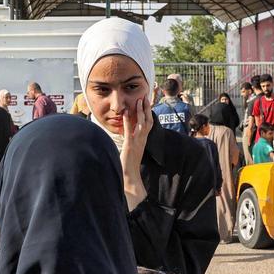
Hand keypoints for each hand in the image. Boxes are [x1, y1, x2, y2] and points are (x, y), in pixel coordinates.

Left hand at [121, 96, 152, 210]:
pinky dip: (127, 122)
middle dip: (147, 108)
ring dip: (140, 112)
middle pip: (148, 120)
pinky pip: (129, 131)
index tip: (147, 101)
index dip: (149, 112)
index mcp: (143, 140)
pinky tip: (125, 113)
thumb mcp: (132, 149)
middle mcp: (142, 139)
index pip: (148, 122)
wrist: (131, 177)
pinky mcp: (130, 146)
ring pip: (141, 124)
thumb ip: (131, 139)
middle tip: (145, 96)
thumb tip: (127, 131)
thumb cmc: (129, 164)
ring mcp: (137, 142)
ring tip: (138, 100)